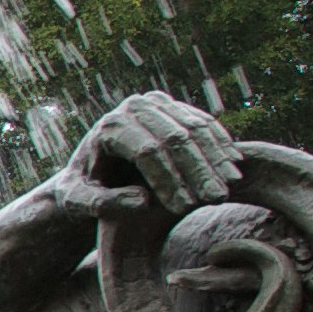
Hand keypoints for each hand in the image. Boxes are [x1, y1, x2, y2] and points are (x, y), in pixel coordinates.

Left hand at [67, 91, 236, 220]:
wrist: (92, 169)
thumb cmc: (83, 189)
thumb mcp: (79, 202)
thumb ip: (104, 204)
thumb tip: (143, 200)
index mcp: (111, 126)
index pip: (148, 151)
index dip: (168, 179)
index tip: (184, 208)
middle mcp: (134, 107)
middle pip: (175, 138)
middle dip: (197, 171)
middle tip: (215, 200)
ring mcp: (157, 103)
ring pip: (194, 129)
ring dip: (214, 159)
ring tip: (228, 189)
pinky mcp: (175, 107)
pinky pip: (204, 123)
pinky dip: (220, 145)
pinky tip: (233, 169)